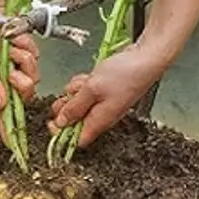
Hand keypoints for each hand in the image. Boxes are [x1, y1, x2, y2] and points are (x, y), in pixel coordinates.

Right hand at [0, 21, 39, 143]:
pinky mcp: (27, 57)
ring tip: (10, 47)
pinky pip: (36, 59)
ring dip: (23, 59)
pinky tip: (16, 41)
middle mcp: (5, 82)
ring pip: (33, 76)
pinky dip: (27, 48)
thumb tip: (1, 103)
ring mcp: (17, 69)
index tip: (15, 145)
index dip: (8, 130)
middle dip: (21, 80)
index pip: (0, 115)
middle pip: (24, 95)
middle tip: (11, 68)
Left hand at [47, 43, 168, 147]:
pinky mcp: (103, 92)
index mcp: (99, 122)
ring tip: (85, 82)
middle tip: (69, 95)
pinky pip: (84, 92)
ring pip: (77, 103)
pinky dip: (83, 84)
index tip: (52, 120)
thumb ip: (74, 107)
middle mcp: (100, 116)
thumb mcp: (91, 90)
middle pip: (73, 120)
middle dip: (66, 106)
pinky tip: (89, 77)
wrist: (146, 57)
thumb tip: (61, 124)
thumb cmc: (124, 74)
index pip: (76, 140)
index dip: (61, 134)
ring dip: (74, 91)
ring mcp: (102, 103)